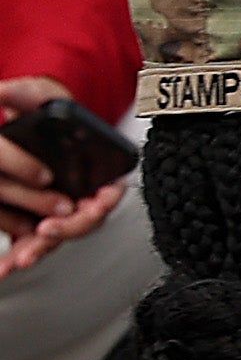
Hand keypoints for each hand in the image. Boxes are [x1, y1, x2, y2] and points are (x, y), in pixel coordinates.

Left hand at [0, 80, 127, 275]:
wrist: (34, 123)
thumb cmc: (47, 109)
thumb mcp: (40, 94)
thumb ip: (26, 93)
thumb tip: (4, 93)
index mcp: (98, 167)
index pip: (111, 191)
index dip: (103, 202)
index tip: (91, 205)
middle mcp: (83, 192)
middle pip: (84, 221)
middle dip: (66, 232)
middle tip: (44, 232)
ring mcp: (61, 208)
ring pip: (56, 237)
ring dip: (37, 251)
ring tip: (16, 261)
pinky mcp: (38, 219)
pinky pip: (32, 242)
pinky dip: (19, 255)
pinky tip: (3, 267)